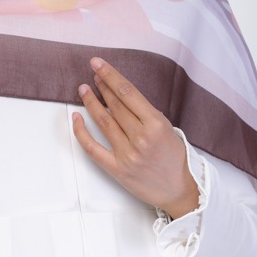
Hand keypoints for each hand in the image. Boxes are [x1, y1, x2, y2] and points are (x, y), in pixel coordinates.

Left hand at [72, 57, 198, 218]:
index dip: (110, 75)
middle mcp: (141, 138)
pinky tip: (76, 117)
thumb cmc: (176, 159)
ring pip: (103, 121)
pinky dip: (81, 131)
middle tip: (93, 74)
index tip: (98, 64)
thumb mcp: (169, 130)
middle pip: (114, 105)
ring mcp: (127, 154)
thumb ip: (147, 114)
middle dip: (102, 86)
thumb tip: (123, 97)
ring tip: (84, 90)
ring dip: (91, 102)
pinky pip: (92, 148)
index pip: (128, 93)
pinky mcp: (117, 169)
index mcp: (156, 125)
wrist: (180, 192)